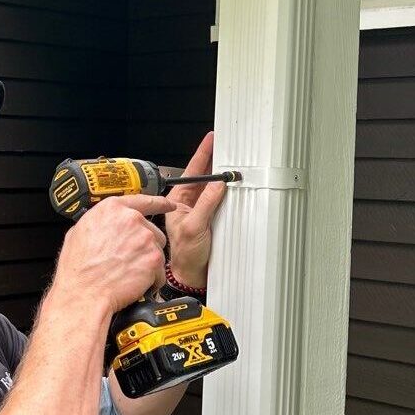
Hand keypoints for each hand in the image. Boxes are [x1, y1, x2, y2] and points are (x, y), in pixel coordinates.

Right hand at [56, 195, 174, 315]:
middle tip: (127, 261)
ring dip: (148, 263)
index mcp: (112, 209)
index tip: (169, 205)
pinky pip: (160, 270)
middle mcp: (131, 219)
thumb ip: (99, 222)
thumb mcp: (78, 233)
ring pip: (157, 250)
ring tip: (128, 274)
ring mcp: (145, 238)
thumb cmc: (78, 269)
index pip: (144, 200)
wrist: (84, 293)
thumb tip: (106, 224)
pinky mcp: (154, 259)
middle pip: (152, 230)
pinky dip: (151, 280)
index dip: (159, 203)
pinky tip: (134, 283)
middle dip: (144, 246)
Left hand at [165, 132, 226, 289]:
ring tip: (233, 164)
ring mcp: (201, 210)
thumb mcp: (194, 226)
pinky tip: (236, 187)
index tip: (212, 139)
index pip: (192, 170)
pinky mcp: (213, 218)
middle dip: (216, 161)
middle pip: (205, 175)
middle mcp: (189, 202)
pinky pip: (222, 200)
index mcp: (179, 200)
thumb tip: (217, 184)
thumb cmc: (186, 255)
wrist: (194, 275)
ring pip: (214, 187)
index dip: (203, 153)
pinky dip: (229, 192)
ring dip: (223, 177)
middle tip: (227, 146)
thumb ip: (206, 203)